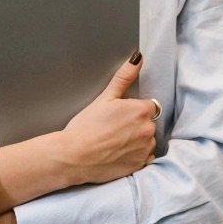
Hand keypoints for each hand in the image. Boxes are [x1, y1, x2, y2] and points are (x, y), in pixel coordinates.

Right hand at [59, 53, 156, 184]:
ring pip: (147, 140)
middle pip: (148, 123)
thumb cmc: (86, 126)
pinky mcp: (140, 165)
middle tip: (114, 129)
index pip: (148, 106)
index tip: (120, 116)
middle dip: (136, 124)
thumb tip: (138, 58)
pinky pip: (145, 157)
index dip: (133, 110)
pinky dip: (136, 155)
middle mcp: (148, 130)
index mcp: (140, 110)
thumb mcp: (105, 97)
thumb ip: (124, 77)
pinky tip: (119, 153)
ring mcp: (145, 149)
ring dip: (137, 140)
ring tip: (115, 142)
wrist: (74, 156)